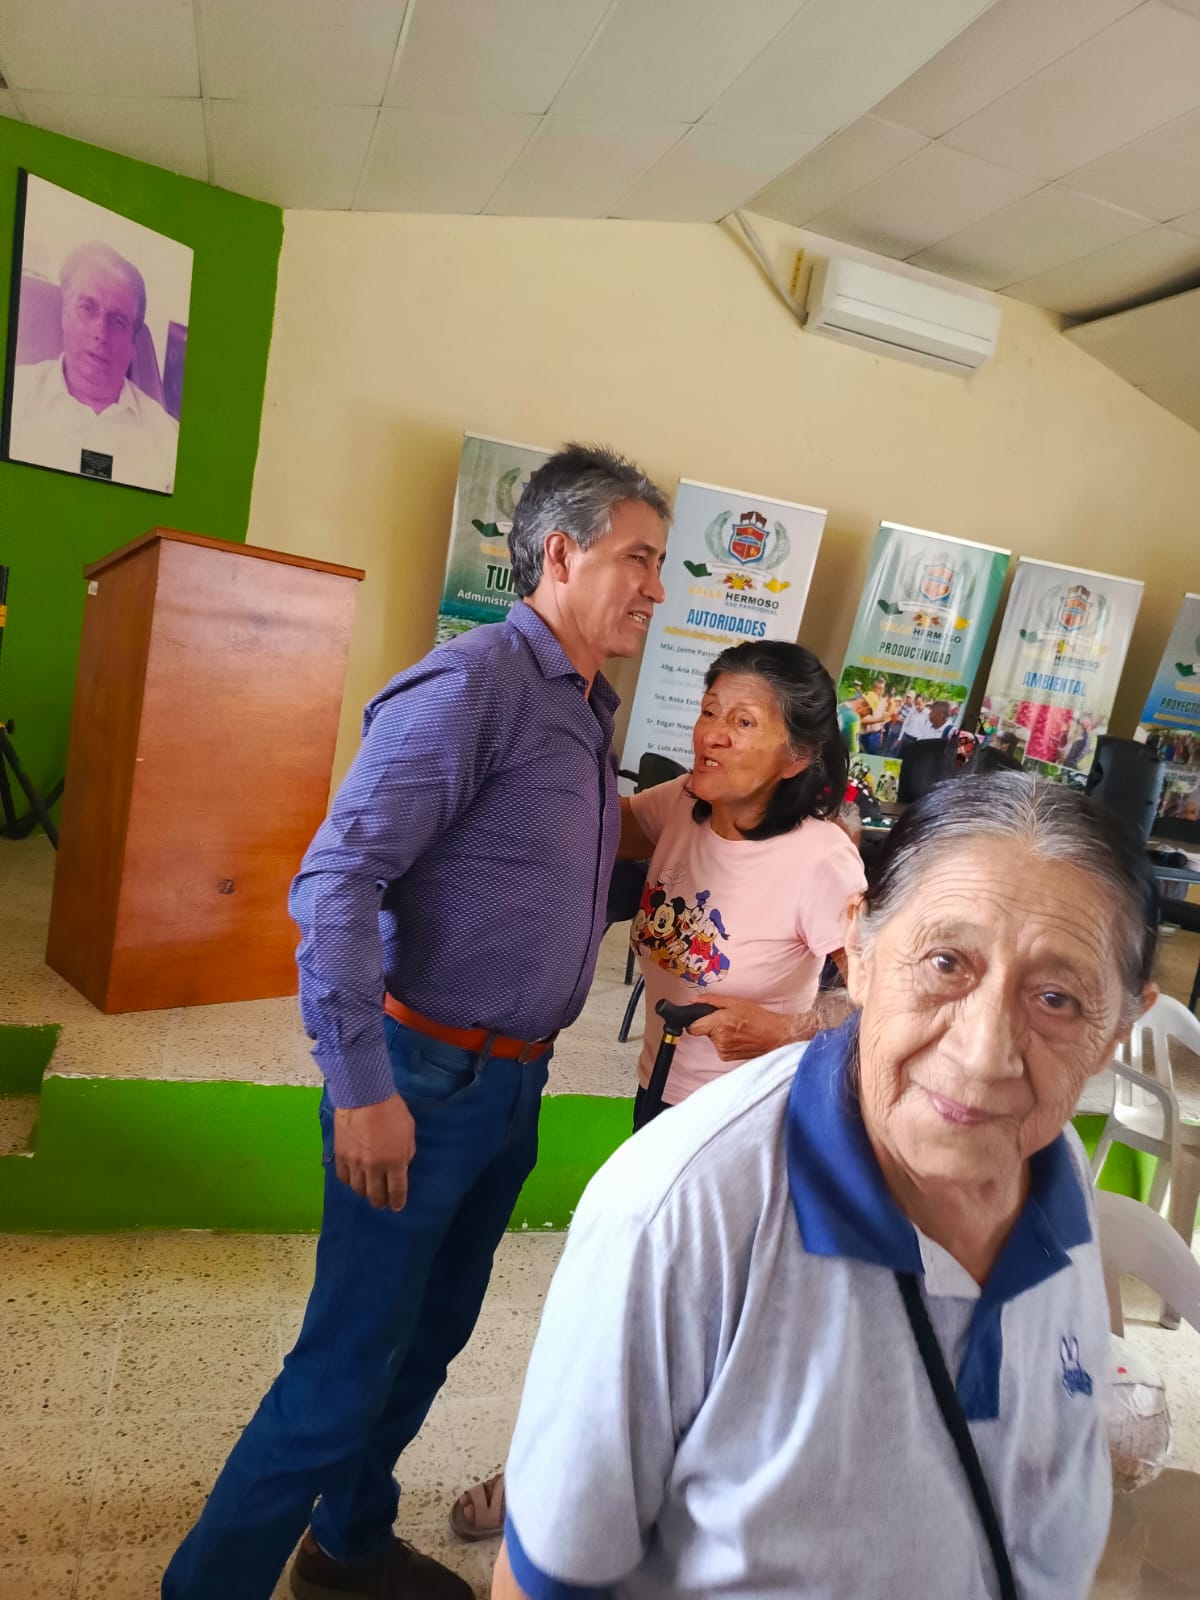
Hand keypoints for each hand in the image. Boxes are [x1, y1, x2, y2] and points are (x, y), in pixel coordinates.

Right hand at [333, 1093, 415, 1210]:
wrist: (363, 1095)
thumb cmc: (391, 1110)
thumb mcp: (409, 1131)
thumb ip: (406, 1153)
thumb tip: (401, 1166)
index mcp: (395, 1161)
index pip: (397, 1191)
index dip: (397, 1201)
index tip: (397, 1206)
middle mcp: (374, 1167)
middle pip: (375, 1195)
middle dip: (381, 1202)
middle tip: (383, 1202)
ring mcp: (355, 1163)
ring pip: (358, 1189)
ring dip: (365, 1192)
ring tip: (368, 1189)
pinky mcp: (340, 1157)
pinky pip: (344, 1178)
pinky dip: (350, 1181)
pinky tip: (354, 1178)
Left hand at [685, 996, 797, 1061]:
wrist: (775, 1036)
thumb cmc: (759, 1018)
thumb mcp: (735, 1002)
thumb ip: (711, 1001)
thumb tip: (694, 1001)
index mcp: (719, 1024)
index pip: (692, 1028)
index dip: (695, 1021)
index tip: (701, 1018)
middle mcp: (719, 1040)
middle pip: (704, 1032)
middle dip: (711, 1025)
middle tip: (727, 1019)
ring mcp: (723, 1051)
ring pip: (712, 1039)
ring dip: (720, 1034)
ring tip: (736, 1028)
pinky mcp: (727, 1058)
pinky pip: (720, 1047)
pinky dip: (726, 1042)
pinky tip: (739, 1037)